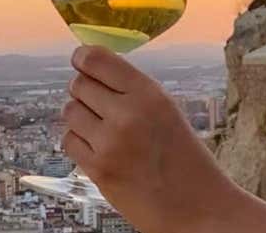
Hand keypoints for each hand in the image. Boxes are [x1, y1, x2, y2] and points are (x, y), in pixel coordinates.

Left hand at [61, 46, 238, 232]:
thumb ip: (132, 89)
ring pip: (70, 111)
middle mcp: (127, 115)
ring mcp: (109, 143)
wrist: (197, 207)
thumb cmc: (184, 157)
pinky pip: (69, 140)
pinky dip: (79, 141)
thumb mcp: (167, 110)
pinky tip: (98, 147)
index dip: (83, 58)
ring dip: (80, 116)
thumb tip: (93, 68)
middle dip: (84, 90)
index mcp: (149, 94)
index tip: (81, 60)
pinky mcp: (98, 169)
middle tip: (99, 102)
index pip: (96, 60)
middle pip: (78, 84)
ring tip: (102, 127)